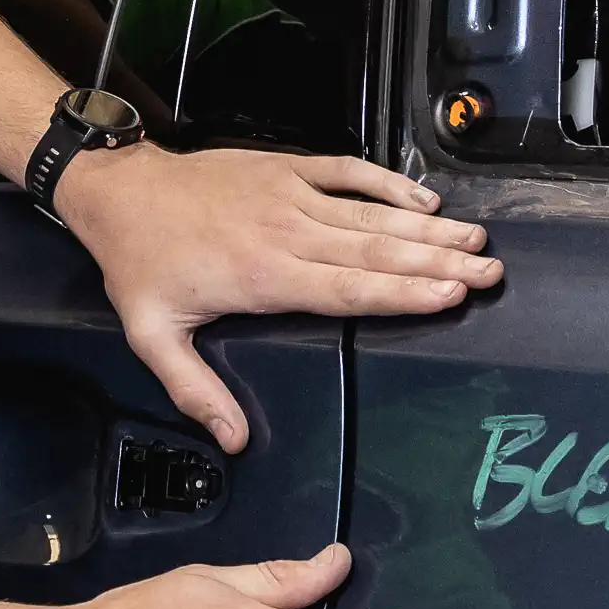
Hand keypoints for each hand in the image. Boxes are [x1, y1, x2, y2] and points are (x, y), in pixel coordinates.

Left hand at [55, 143, 501, 449]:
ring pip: (370, 213)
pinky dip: (388, 183)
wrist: (119, 190)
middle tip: (489, 270)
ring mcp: (289, 194)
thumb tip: (234, 439)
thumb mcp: (153, 335)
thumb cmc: (139, 263)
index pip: (348, 288)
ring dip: (427, 227)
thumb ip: (195, 389)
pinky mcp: (285, 168)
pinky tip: (425, 199)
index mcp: (263, 276)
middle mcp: (286, 232)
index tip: (451, 293)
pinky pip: (347, 171)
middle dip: (438, 261)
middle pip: (375, 250)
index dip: (404, 291)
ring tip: (476, 239)